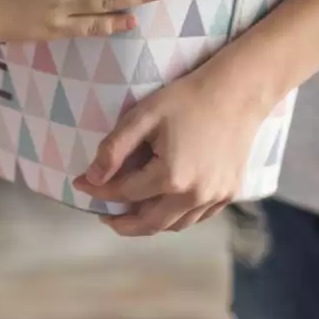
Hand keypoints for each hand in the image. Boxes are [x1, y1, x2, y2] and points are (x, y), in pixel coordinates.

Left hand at [73, 62, 276, 236]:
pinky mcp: (229, 194)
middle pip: (149, 223)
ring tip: (131, 215)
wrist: (237, 93)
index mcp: (170, 177)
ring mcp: (215, 198)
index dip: (99, 191)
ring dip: (149, 225)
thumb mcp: (143, 116)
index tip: (81, 185)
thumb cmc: (187, 99)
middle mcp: (194, 196)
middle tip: (104, 217)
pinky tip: (165, 207)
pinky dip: (176, 218)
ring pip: (174, 226)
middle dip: (122, 224)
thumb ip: (115, 149)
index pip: (124, 193)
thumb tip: (92, 178)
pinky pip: (197, 217)